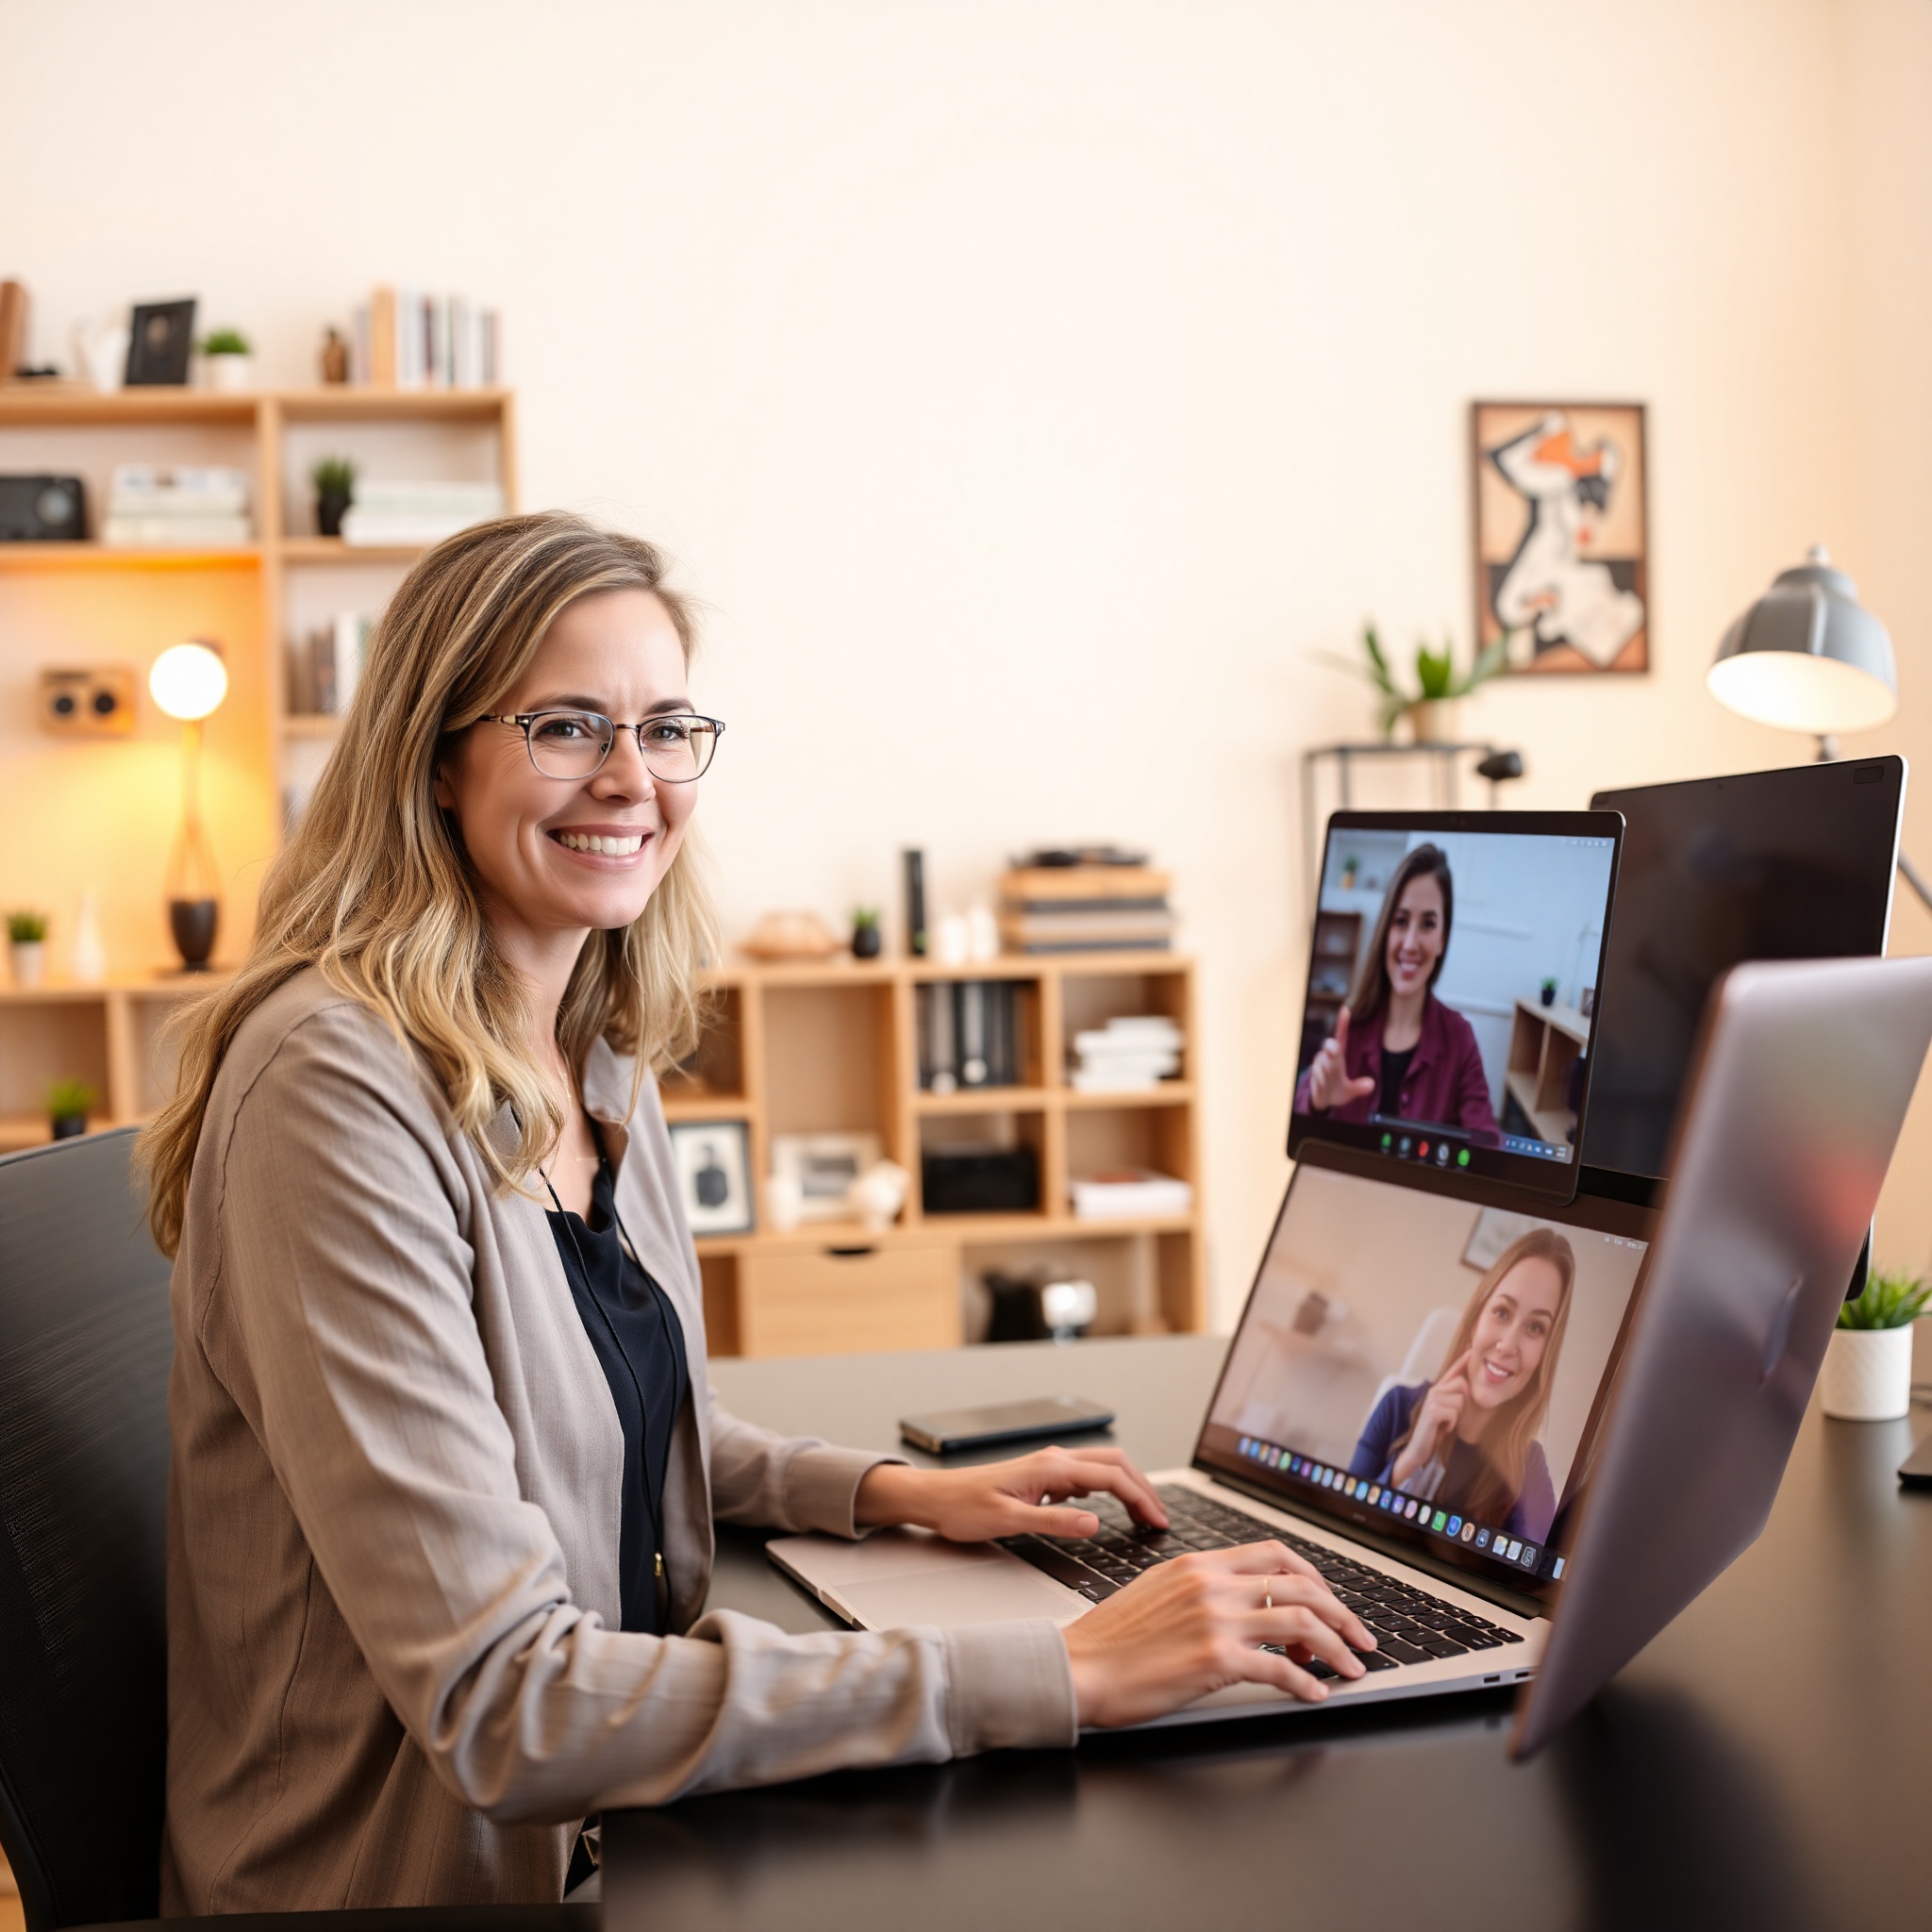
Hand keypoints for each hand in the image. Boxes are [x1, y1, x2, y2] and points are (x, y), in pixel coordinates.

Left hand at [853, 1445, 1169, 1542]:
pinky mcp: (1043, 1477)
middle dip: (1143, 1489)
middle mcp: (1054, 1461)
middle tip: (1161, 1518)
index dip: (1141, 1499)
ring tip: (1144, 1515)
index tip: (1158, 1522)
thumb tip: (1095, 1524)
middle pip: (1115, 1465)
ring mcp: (1049, 1467)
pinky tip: (1106, 1510)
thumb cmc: (963, 1508)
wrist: (935, 1498)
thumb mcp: (1008, 1521)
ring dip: (1128, 1488)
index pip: (1111, 1477)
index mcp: (1051, 1468)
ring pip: (1102, 1468)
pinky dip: (1108, 1490)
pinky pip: (1086, 1477)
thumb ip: (1054, 1522)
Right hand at [1062, 1542, 1375, 1726]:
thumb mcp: (1156, 1591)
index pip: (1275, 1554)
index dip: (1315, 1577)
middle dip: (1342, 1613)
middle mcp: (1211, 1584)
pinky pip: (1280, 1667)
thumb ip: (1199, 1587)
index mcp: (1198, 1564)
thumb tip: (1242, 1602)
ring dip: (1337, 1648)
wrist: (1078, 1667)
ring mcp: (1215, 1619)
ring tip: (1350, 1668)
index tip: (1331, 1601)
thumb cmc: (1110, 1639)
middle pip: (1300, 1584)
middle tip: (1360, 1638)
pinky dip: (1306, 1682)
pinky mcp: (1215, 1659)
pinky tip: (1313, 1695)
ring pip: (1301, 1621)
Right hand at [1305, 1006, 1375, 1112]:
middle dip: (1331, 1048)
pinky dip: (1322, 1082)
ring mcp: (1319, 1064)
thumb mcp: (1351, 1092)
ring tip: (1329, 1083)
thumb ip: (1360, 1088)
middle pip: (1329, 1048)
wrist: (1321, 1101)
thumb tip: (1371, 1085)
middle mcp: (1328, 1057)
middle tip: (1334, 1049)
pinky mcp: (1313, 1072)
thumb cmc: (1337, 1091)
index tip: (1345, 1009)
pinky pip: (1318, 1076)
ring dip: (1328, 1074)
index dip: (1342, 1024)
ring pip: (1324, 1066)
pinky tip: (1323, 1086)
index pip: (1341, 1037)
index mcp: (1339, 1056)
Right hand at [1390, 1352, 1469, 1488]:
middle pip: (1462, 1384)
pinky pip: (1454, 1413)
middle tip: (1453, 1416)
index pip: (1452, 1372)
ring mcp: (1431, 1400)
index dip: (1462, 1361)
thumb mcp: (1445, 1413)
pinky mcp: (1432, 1411)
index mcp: (1437, 1390)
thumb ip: (1453, 1400)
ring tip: (1446, 1423)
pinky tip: (1443, 1428)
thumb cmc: (1434, 1431)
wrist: (1418, 1448)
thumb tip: (1467, 1391)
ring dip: (1457, 1417)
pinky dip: (1452, 1424)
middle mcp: (1433, 1391)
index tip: (1471, 1350)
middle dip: (1463, 1402)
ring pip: (1460, 1401)